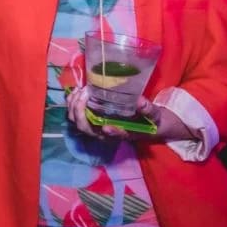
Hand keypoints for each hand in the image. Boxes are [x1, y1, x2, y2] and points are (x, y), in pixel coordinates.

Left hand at [67, 88, 185, 140]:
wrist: (146, 123)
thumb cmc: (149, 121)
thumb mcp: (153, 115)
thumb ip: (148, 110)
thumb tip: (141, 101)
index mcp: (120, 134)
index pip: (110, 136)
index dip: (108, 132)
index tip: (106, 127)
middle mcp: (105, 132)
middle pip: (85, 127)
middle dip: (80, 110)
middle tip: (85, 93)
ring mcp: (96, 126)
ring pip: (77, 120)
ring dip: (73, 105)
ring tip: (79, 90)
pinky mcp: (91, 117)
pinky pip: (76, 113)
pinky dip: (73, 102)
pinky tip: (77, 90)